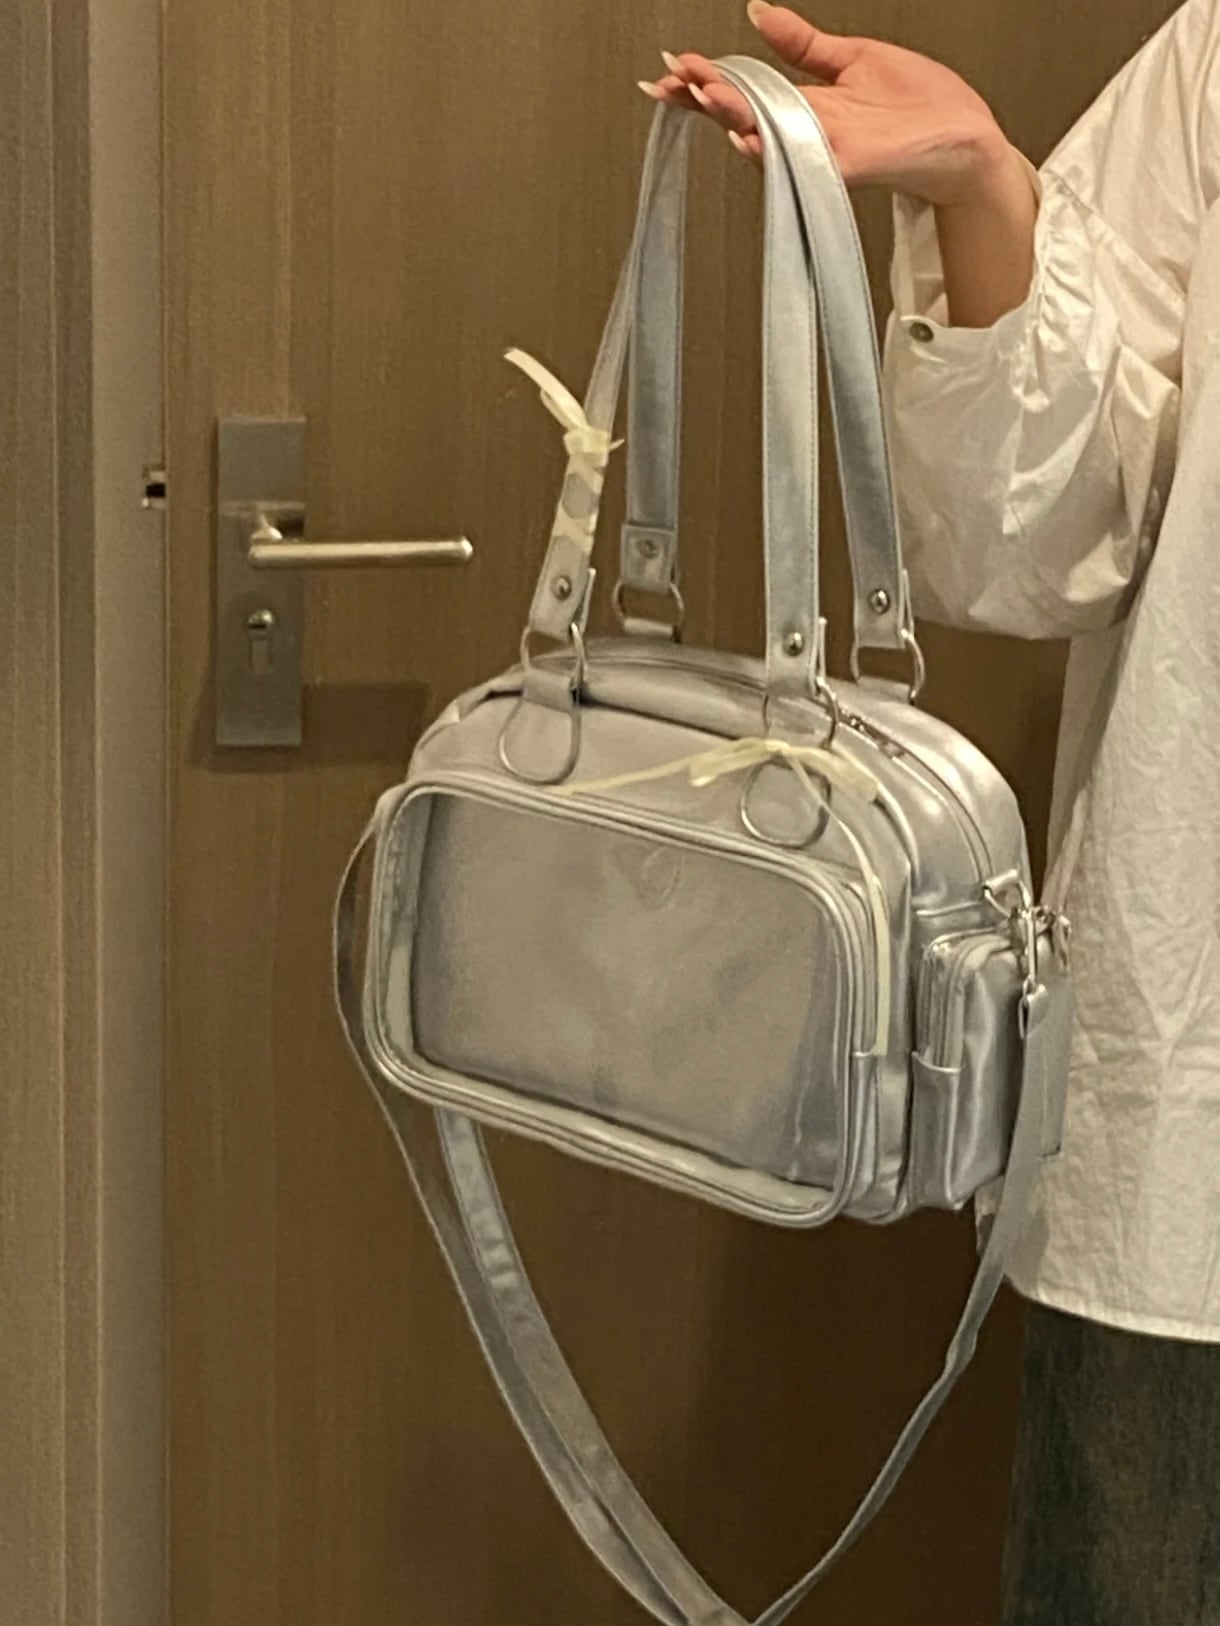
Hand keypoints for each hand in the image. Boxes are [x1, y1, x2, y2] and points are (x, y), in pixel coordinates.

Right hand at [641, 1, 1018, 209]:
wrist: (965, 139)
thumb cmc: (921, 106)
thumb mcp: (853, 57)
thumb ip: (803, 43)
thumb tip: (758, 14)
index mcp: (805, 105)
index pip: (743, 90)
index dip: (706, 80)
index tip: (673, 68)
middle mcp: (808, 132)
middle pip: (743, 115)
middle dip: (705, 97)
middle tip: (674, 83)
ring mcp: (826, 151)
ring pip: (766, 137)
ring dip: (731, 118)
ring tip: (704, 98)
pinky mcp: (851, 166)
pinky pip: (804, 163)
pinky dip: (776, 152)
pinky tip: (749, 138)